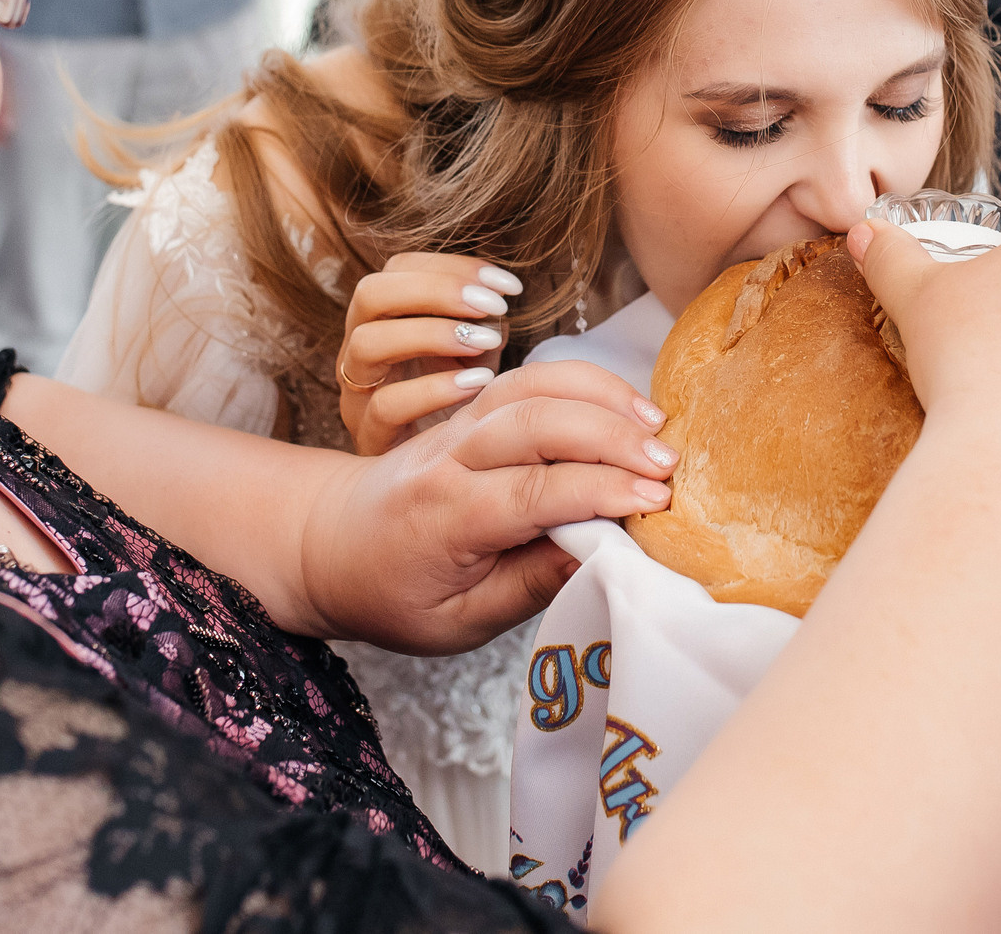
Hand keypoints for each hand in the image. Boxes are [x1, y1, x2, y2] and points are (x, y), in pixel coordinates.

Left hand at [302, 359, 675, 652]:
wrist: (330, 543)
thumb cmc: (396, 593)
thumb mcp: (455, 622)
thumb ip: (525, 588)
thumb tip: (599, 557)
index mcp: (442, 518)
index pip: (531, 492)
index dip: (599, 492)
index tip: (656, 502)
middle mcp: (447, 458)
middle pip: (534, 423)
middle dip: (610, 438)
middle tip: (669, 465)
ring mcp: (457, 423)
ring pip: (532, 385)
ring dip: (600, 396)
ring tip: (657, 426)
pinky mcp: (470, 408)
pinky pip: (527, 378)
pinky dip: (580, 380)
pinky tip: (623, 403)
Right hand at [337, 254, 520, 456]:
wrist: (432, 473)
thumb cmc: (459, 396)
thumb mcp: (474, 348)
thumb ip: (483, 317)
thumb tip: (502, 292)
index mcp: (384, 317)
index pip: (400, 267)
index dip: (453, 266)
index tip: (508, 285)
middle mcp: (361, 346)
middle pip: (372, 294)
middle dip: (437, 291)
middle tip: (493, 305)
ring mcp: (357, 390)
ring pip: (368, 344)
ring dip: (432, 334)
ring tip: (488, 341)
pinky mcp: (367, 435)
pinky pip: (386, 405)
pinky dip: (434, 390)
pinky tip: (477, 385)